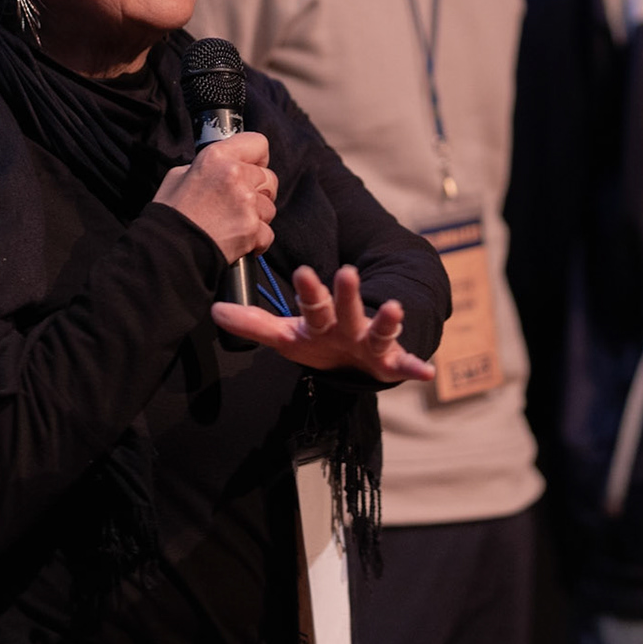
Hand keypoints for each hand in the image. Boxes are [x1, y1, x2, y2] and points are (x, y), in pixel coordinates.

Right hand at [153, 133, 277, 262]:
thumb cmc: (171, 215)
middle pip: (269, 178)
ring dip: (257, 216)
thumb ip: (206, 167)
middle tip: (239, 203)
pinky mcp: (252, 229)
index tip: (251, 168)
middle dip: (258, 191)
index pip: (258, 143)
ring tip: (232, 223)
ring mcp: (246, 203)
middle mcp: (236, 175)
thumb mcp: (179, 176)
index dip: (256, 158)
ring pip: (270, 207)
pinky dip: (256, 239)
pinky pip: (267, 232)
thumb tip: (220, 168)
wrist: (168, 250)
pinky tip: (237, 239)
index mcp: (217, 157)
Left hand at [210, 264, 433, 383]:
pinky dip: (415, 367)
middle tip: (347, 272)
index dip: (309, 290)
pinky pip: (403, 365)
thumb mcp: (286, 335)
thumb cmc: (318, 342)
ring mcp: (370, 342)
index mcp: (321, 319)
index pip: (312, 303)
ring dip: (388, 320)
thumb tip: (215, 310)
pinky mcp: (388, 362)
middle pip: (346, 309)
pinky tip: (427, 371)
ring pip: (379, 330)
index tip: (303, 272)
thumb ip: (253, 324)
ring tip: (394, 308)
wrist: (353, 361)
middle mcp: (348, 326)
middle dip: (346, 293)